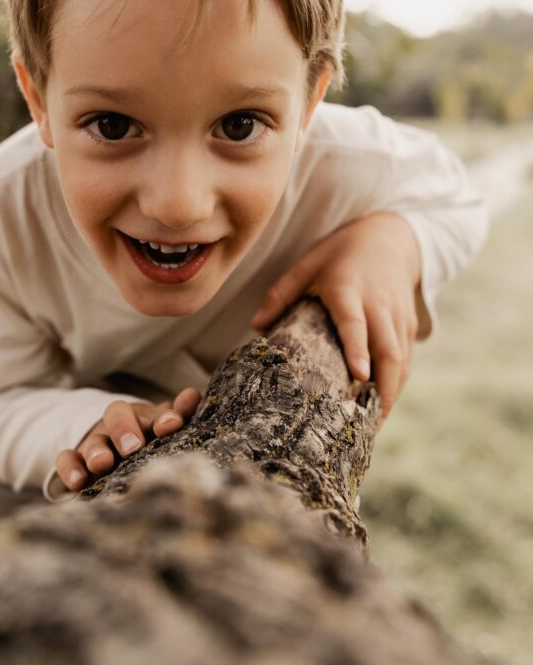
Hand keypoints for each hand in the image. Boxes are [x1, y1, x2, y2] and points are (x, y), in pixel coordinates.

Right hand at [54, 386, 201, 492]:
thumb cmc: (149, 442)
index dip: (161, 418)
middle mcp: (118, 427)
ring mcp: (95, 443)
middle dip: (124, 429)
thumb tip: (192, 395)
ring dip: (97, 451)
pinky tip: (77, 483)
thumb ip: (178, 416)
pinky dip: (70, 469)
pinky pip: (67, 460)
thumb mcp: (163, 430)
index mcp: (143, 418)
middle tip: (133, 447)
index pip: (151, 412)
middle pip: (116, 416)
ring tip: (102, 463)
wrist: (117, 456)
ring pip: (93, 442)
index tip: (171, 425)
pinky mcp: (76, 462)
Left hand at [250, 212, 421, 420]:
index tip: (359, 376)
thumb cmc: (340, 253)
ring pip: (400, 361)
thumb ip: (281, 293)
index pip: (355, 323)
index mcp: (349, 290)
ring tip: (372, 427)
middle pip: (388, 352)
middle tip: (367, 427)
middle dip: (382, 391)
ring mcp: (398, 317)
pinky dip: (395, 385)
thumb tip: (255, 327)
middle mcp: (379, 305)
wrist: (390, 237)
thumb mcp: (307, 263)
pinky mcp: (409, 326)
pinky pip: (406, 360)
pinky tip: (380, 407)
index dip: (358, 349)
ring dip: (390, 395)